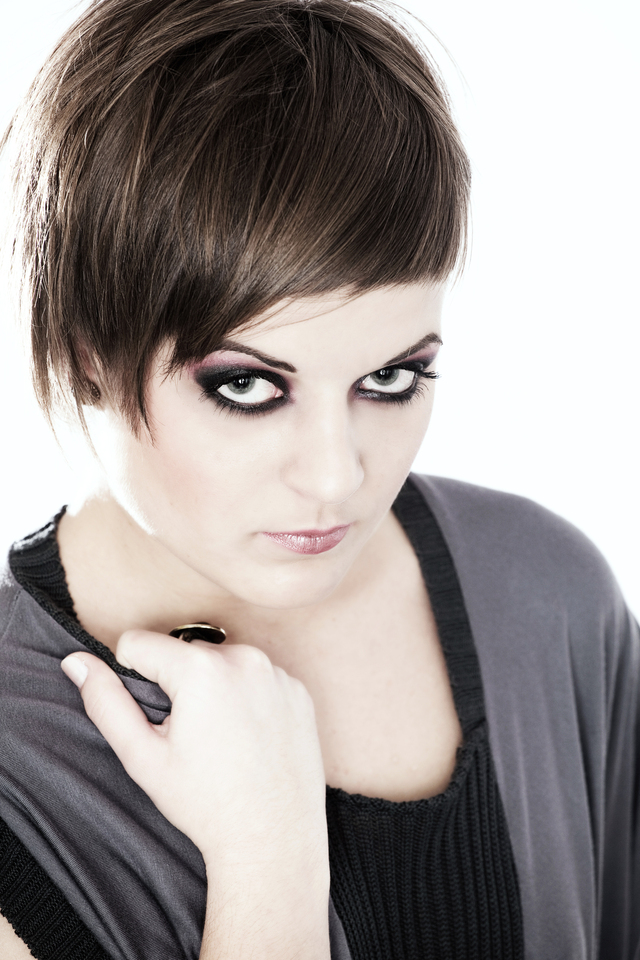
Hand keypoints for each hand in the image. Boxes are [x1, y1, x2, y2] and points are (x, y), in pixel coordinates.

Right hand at [60, 633, 328, 875]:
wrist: (274, 839)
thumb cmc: (205, 803)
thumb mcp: (142, 756)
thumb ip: (105, 702)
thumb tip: (75, 662)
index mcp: (201, 668)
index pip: (138, 642)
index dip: (133, 678)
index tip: (155, 717)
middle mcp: (244, 658)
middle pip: (183, 652)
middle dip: (177, 684)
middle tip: (191, 737)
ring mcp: (277, 672)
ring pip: (221, 662)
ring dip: (213, 687)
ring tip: (222, 739)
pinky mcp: (298, 689)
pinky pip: (257, 677)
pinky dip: (247, 697)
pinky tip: (250, 738)